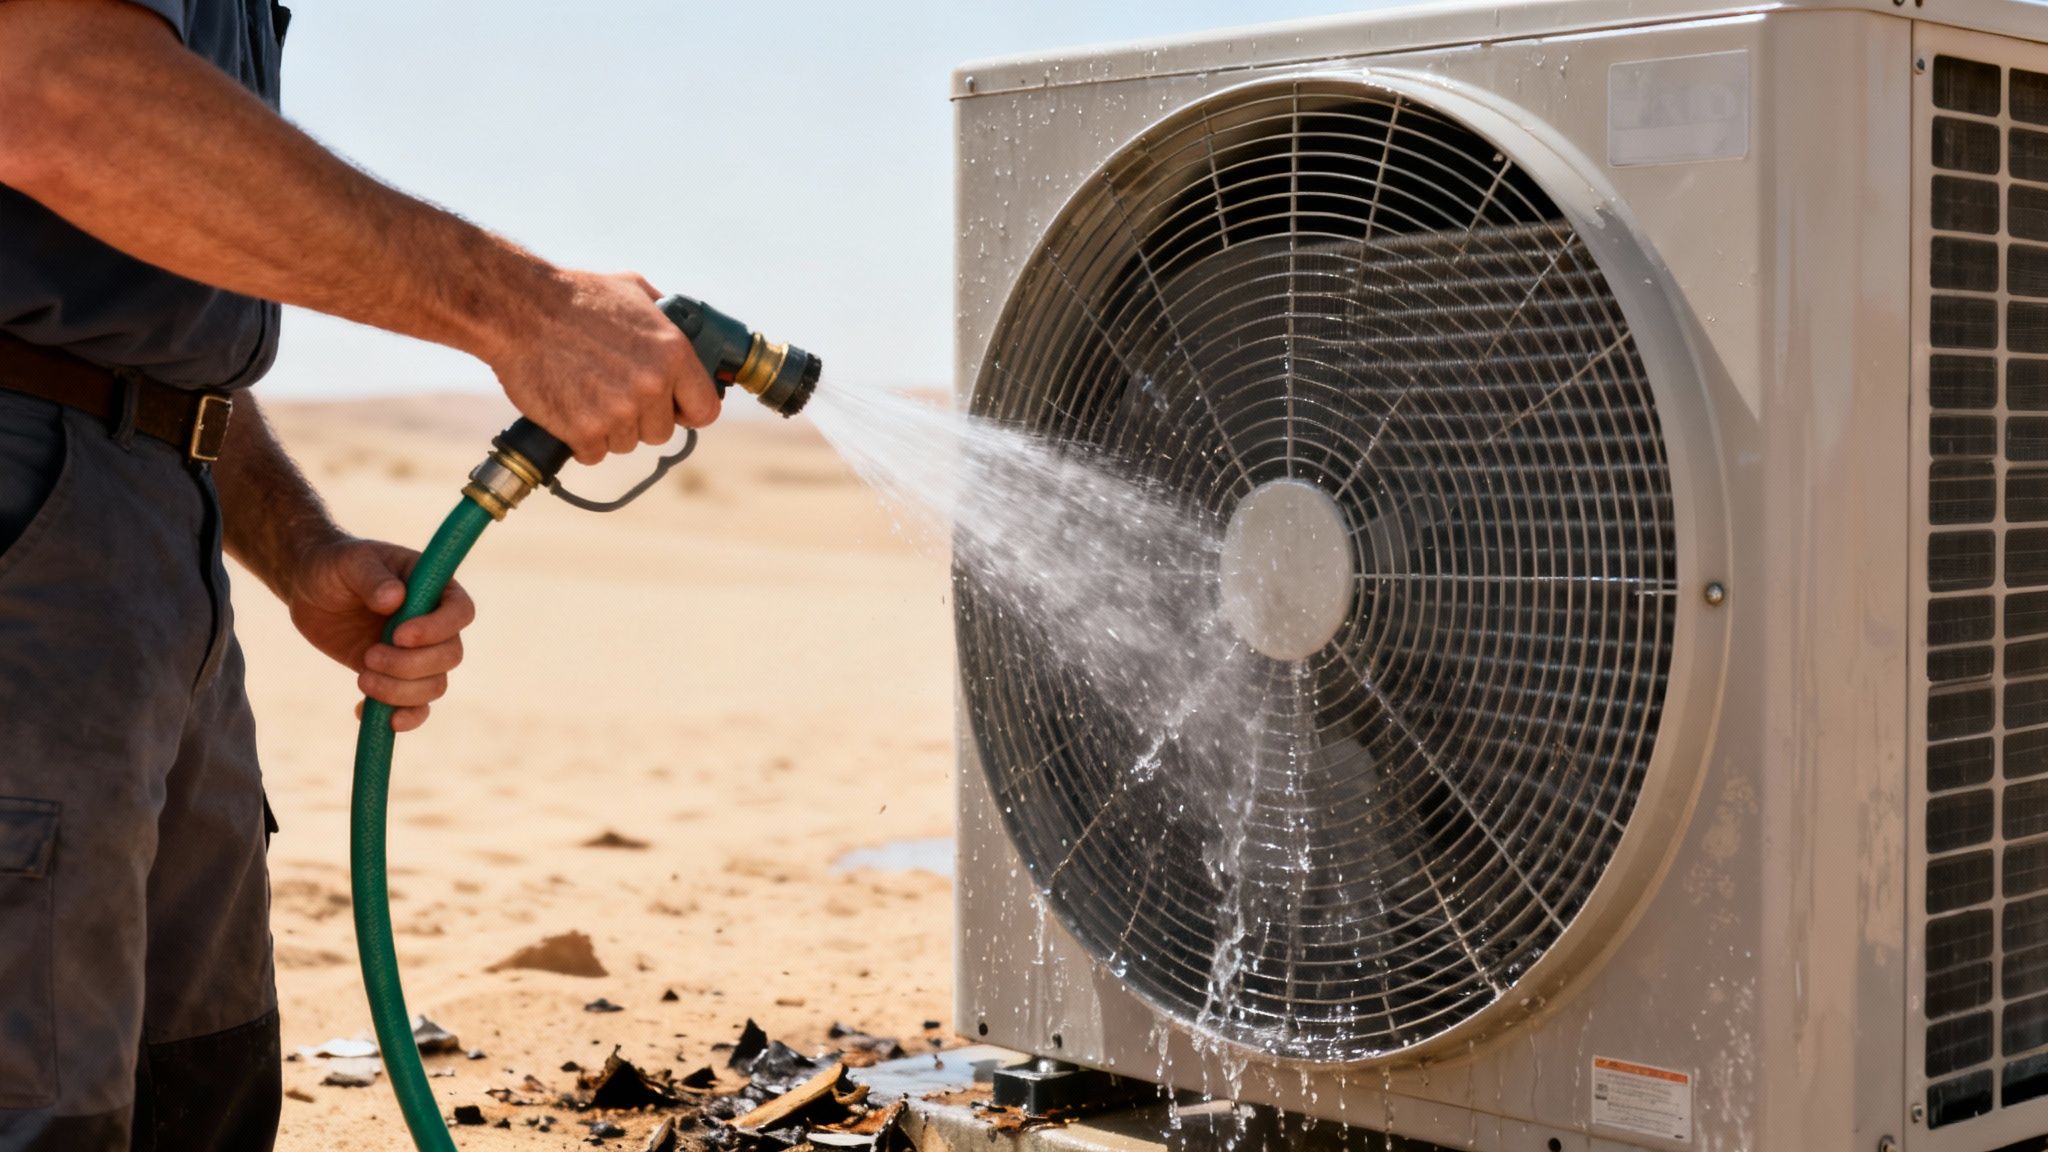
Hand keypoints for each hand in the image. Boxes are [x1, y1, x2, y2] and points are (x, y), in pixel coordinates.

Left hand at [285, 537, 475, 732]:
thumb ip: (372, 577)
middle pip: (450, 656)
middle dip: (410, 665)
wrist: (311, 590)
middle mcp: (435, 624)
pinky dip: (396, 716)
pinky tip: (363, 712)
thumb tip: (395, 598)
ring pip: (434, 686)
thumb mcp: (350, 562)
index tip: (399, 635)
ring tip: (361, 678)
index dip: (437, 629)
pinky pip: (414, 708)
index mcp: (435, 588)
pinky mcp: (396, 677)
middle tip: (368, 657)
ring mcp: (417, 654)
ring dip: (400, 691)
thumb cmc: (336, 566)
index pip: (460, 612)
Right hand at [485, 270, 720, 465]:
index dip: (688, 411)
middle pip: (662, 432)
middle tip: (614, 394)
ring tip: (585, 392)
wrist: (518, 310)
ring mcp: (619, 411)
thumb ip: (665, 317)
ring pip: (626, 443)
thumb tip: (686, 328)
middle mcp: (652, 385)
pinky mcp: (584, 430)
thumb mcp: (633, 291)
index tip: (674, 408)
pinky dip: (581, 439)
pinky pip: (594, 453)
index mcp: (673, 353)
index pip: (705, 410)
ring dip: (609, 428)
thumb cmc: (575, 297)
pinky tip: (568, 409)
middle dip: (642, 419)